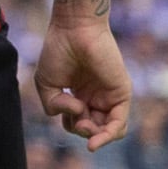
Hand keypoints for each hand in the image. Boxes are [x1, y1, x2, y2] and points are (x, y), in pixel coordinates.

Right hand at [35, 13, 133, 148]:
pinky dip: (107, 135)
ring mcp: (109, 96)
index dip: (70, 123)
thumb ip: (54, 106)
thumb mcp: (46, 84)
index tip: (62, 104)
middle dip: (82, 131)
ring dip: (96, 137)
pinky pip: (119, 124)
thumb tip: (77, 114)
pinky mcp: (121, 93)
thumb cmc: (58, 51)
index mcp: (80, 96)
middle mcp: (97, 98)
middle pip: (94, 129)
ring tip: (86, 127)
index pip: (79, 123)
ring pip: (109, 131)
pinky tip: (94, 139)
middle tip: (76, 115)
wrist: (74, 29)